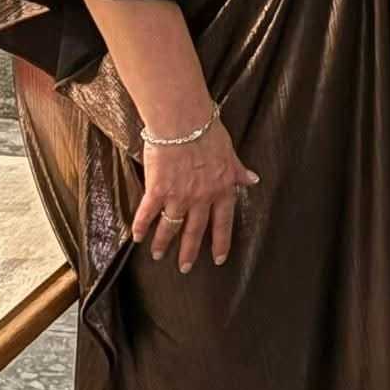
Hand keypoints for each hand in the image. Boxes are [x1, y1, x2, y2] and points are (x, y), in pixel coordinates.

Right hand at [132, 121, 259, 272]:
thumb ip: (237, 170)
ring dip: (163, 243)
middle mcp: (201, 198)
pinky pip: (148, 213)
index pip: (223, 222)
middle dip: (189, 252)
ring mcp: (178, 196)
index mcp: (221, 189)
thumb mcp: (230, 153)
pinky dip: (141, 226)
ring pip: (170, 227)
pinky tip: (136, 237)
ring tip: (158, 255)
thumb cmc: (208, 131)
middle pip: (195, 231)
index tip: (218, 258)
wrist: (184, 121)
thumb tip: (252, 179)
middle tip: (184, 268)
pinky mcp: (157, 190)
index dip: (220, 242)